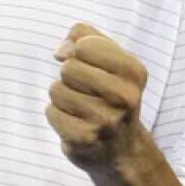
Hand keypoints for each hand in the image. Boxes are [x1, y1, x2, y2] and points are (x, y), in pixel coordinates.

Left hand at [45, 24, 152, 174]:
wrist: (123, 149)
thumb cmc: (110, 93)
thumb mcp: (109, 57)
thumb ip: (84, 35)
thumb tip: (61, 50)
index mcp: (134, 72)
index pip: (84, 45)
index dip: (79, 54)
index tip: (93, 68)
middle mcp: (124, 97)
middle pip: (68, 68)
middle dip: (69, 78)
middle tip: (87, 93)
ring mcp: (105, 120)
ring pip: (56, 89)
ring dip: (62, 97)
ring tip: (82, 109)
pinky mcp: (84, 138)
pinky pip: (50, 111)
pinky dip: (57, 115)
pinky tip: (76, 123)